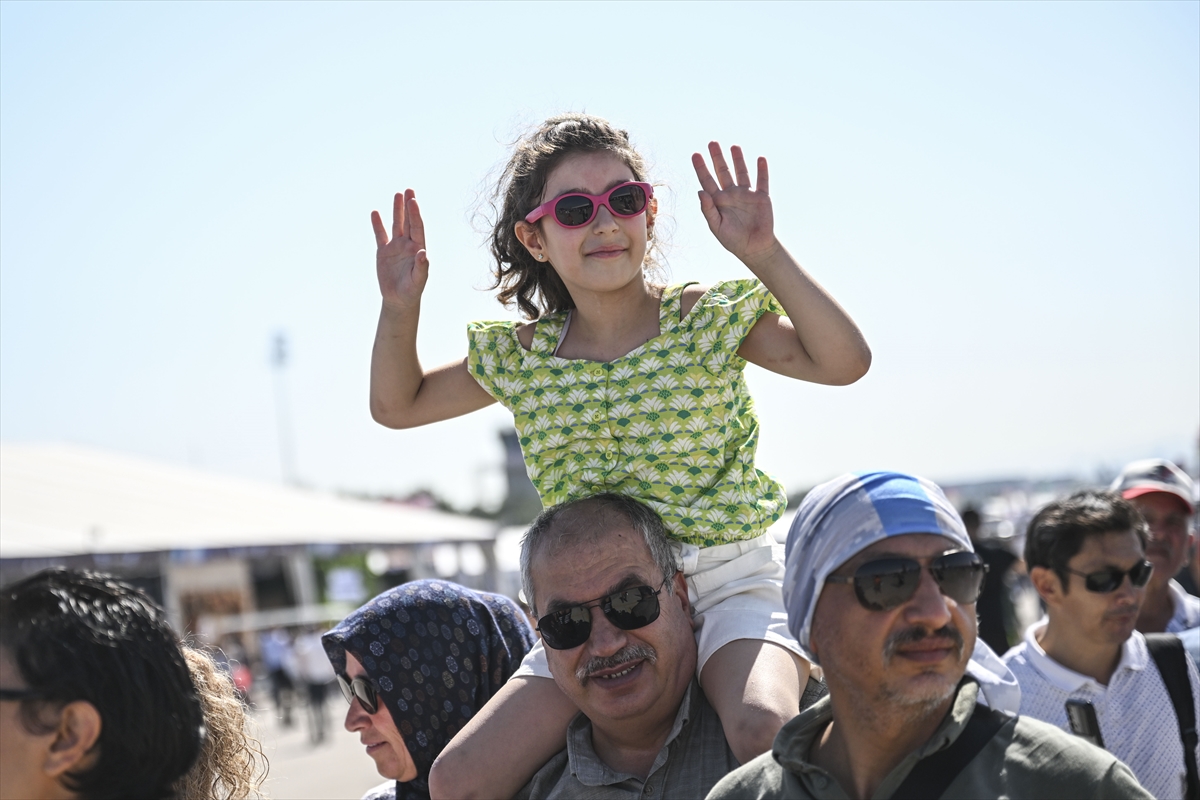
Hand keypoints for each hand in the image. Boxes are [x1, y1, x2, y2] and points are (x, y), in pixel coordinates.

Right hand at [371, 189, 427, 309]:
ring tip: (397, 194)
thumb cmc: (412, 290)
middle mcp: (408, 244)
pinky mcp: (383, 252)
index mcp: (418, 248)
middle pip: (409, 221)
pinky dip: (377, 225)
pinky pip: (380, 235)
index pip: (417, 227)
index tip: (413, 200)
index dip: (415, 214)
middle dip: (409, 206)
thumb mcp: (418, 280)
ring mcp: (395, 247)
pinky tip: (375, 213)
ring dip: (397, 210)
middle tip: (409, 190)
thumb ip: (422, 267)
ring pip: (396, 225)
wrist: (399, 299)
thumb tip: (424, 253)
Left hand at [692, 143, 778, 267]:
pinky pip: (762, 181)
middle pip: (723, 172)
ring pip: (741, 172)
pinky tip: (760, 159)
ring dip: (738, 160)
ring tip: (734, 147)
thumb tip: (700, 192)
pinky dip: (762, 170)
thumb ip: (708, 210)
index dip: (701, 168)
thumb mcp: (717, 227)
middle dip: (717, 157)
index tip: (695, 154)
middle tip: (712, 143)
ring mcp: (747, 194)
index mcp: (718, 201)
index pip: (707, 180)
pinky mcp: (762, 198)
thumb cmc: (733, 240)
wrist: (754, 249)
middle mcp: (731, 194)